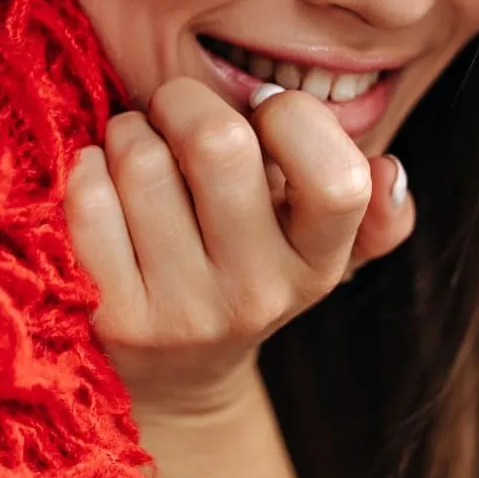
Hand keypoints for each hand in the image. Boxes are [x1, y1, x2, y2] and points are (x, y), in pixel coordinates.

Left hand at [64, 76, 412, 419]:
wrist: (173, 375)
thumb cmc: (247, 269)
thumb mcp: (318, 246)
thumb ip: (373, 208)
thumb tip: (390, 172)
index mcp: (319, 263)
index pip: (337, 179)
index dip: (293, 117)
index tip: (263, 115)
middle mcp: (257, 296)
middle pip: (217, 143)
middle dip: (186, 102)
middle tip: (177, 115)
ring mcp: (181, 314)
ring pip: (142, 159)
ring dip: (130, 132)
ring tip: (140, 152)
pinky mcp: (112, 319)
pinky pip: (88, 196)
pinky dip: (89, 167)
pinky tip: (105, 183)